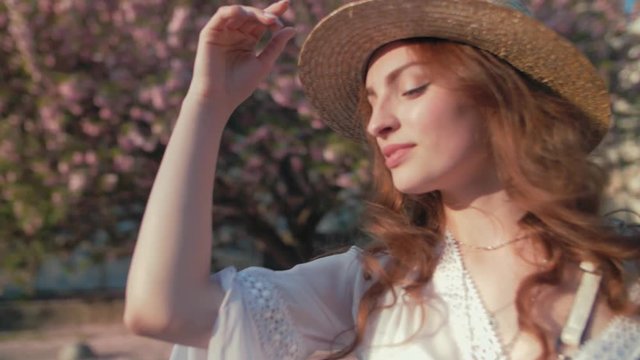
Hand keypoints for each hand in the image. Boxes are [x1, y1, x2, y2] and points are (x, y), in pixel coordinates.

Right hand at [187, 0, 295, 114]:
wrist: (219, 98)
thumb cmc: (240, 85)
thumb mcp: (264, 63)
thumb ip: (276, 45)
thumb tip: (292, 29)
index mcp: (248, 41)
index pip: (262, 22)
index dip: (274, 11)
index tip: (287, 4)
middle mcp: (235, 34)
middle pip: (252, 15)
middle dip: (265, 14)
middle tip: (276, 22)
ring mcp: (222, 32)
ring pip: (238, 12)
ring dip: (253, 12)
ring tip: (267, 20)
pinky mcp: (209, 33)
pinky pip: (221, 15)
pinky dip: (233, 11)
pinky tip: (244, 13)